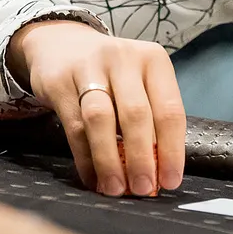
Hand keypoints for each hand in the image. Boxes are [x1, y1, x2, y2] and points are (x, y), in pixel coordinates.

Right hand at [8, 20, 186, 197]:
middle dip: (141, 158)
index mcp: (154, 60)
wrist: (61, 44)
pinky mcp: (60, 81)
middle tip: (142, 189)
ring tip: (115, 188)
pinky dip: (85, 158)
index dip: (172, 150)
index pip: (170, 109)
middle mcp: (123, 58)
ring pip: (101, 119)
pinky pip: (74, 126)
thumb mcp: (138, 83)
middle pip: (136, 114)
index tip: (170, 181)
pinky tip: (92, 177)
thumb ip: (150, 119)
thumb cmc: (111, 74)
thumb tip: (157, 172)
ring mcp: (89, 66)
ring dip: (110, 160)